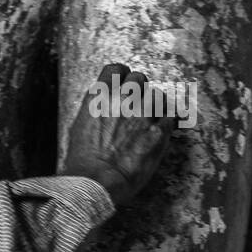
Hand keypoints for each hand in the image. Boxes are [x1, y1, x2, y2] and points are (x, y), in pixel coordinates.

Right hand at [62, 63, 173, 207]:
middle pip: (140, 79)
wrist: (96, 181)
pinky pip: (171, 117)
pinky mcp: (159, 132)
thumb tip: (105, 103)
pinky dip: (167, 123)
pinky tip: (162, 131)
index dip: (123, 76)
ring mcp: (142, 114)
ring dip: (156, 106)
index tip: (126, 85)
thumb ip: (96, 108)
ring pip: (158, 96)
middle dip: (140, 91)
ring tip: (151, 120)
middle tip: (139, 105)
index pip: (117, 69)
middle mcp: (122, 100)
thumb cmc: (83, 161)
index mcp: (99, 96)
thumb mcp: (80, 125)